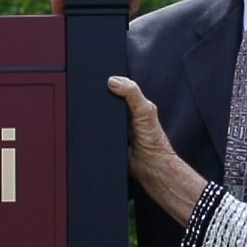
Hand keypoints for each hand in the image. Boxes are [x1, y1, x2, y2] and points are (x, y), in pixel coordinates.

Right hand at [105, 74, 206, 223]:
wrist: (148, 167)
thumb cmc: (153, 141)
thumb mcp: (145, 110)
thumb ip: (132, 93)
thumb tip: (113, 81)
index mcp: (134, 103)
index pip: (119, 86)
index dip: (110, 81)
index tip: (103, 79)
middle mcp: (124, 113)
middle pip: (106, 100)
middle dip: (101, 99)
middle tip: (98, 98)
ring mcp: (115, 126)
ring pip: (99, 115)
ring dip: (96, 116)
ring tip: (97, 114)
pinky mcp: (106, 139)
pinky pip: (96, 131)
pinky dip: (93, 130)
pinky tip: (95, 129)